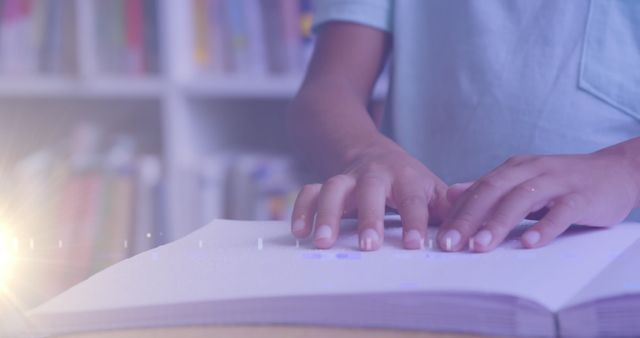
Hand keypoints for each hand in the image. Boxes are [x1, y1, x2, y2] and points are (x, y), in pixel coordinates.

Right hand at [291, 137, 450, 250]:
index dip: (414, 221)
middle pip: (370, 190)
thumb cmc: (406, 181)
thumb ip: (449, 208)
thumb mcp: (431, 188)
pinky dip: (302, 209)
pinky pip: (309, 191)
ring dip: (327, 214)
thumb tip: (468, 227)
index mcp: (406, 178)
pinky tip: (300, 232)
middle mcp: (375, 175)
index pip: (412, 200)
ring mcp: (347, 178)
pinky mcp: (326, 184)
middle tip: (368, 246)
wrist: (371, 152)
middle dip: (368, 217)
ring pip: (334, 188)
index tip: (414, 246)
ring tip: (323, 242)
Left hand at [438, 143, 639, 251]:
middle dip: (468, 219)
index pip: (478, 190)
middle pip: (493, 192)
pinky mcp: (583, 196)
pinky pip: (561, 211)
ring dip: (498, 223)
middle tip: (450, 244)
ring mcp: (557, 182)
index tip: (440, 238)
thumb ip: (488, 188)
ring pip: (522, 199)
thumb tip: (451, 195)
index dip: (457, 213)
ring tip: (480, 246)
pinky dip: (545, 226)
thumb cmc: (563, 182)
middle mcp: (531, 170)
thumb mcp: (522, 181)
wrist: (617, 171)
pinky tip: (529, 243)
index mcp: (513, 168)